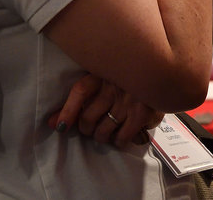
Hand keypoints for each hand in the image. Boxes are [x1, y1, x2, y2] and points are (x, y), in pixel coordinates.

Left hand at [48, 73, 163, 148]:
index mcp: (103, 72)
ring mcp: (129, 100)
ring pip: (103, 130)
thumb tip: (52, 124)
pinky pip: (122, 137)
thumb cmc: (127, 79)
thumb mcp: (102, 80)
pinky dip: (118, 141)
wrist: (160, 71)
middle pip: (88, 117)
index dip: (67, 111)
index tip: (60, 126)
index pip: (79, 91)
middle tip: (92, 127)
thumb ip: (76, 102)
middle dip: (87, 128)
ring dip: (101, 136)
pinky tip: (120, 136)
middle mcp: (114, 86)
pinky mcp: (142, 113)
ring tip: (105, 131)